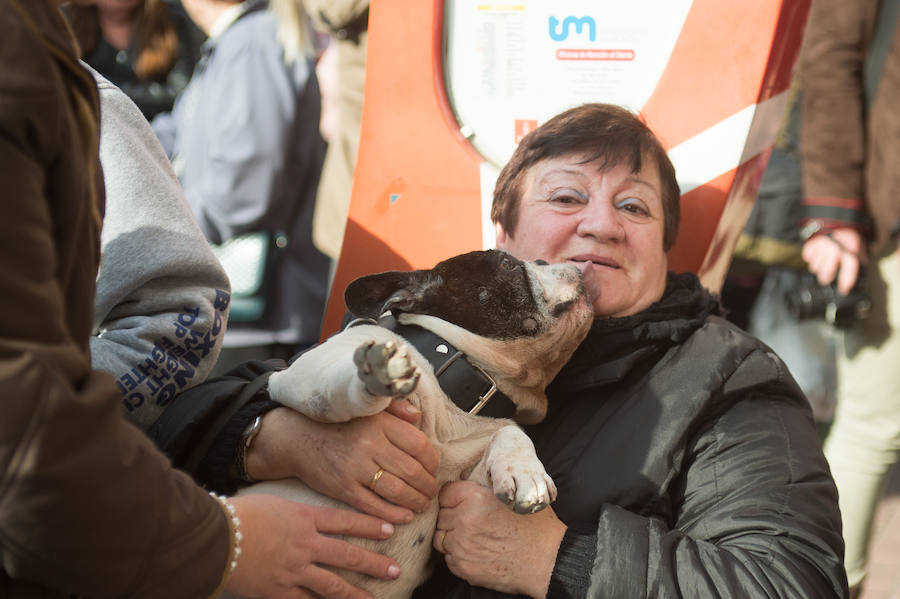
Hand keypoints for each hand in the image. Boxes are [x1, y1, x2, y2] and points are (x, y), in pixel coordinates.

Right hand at [224, 494, 399, 598]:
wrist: (215, 538)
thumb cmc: (238, 515)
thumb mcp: (274, 504)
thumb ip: (295, 514)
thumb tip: (309, 519)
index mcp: (304, 518)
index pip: (345, 521)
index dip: (369, 526)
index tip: (390, 529)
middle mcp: (305, 544)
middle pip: (346, 555)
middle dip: (373, 563)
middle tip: (395, 570)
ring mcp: (294, 570)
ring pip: (333, 584)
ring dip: (356, 593)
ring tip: (374, 598)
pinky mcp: (279, 591)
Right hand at [246, 402, 438, 523]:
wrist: (296, 437)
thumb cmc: (337, 424)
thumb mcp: (366, 410)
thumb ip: (394, 410)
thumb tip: (418, 417)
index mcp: (378, 423)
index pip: (419, 445)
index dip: (432, 461)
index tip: (433, 469)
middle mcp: (369, 444)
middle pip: (412, 470)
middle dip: (428, 486)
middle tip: (432, 492)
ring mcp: (355, 468)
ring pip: (397, 491)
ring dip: (416, 502)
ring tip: (422, 505)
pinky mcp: (342, 488)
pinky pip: (374, 506)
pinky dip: (393, 514)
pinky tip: (404, 516)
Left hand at [433, 480, 565, 598]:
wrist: (547, 560)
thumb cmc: (535, 526)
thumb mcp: (513, 495)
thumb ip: (485, 490)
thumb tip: (468, 486)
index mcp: (475, 498)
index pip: (445, 493)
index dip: (453, 497)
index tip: (460, 502)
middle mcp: (464, 520)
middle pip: (441, 516)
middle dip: (452, 517)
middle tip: (470, 522)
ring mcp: (461, 546)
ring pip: (441, 538)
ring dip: (452, 537)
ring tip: (472, 538)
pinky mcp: (464, 567)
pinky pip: (449, 558)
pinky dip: (458, 556)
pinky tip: (477, 553)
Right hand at [801, 227, 864, 294]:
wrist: (840, 221)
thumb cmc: (849, 239)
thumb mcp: (859, 248)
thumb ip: (860, 260)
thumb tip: (862, 277)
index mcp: (850, 248)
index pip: (850, 265)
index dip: (846, 279)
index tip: (843, 290)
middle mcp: (836, 246)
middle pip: (828, 268)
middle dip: (826, 277)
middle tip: (825, 281)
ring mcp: (823, 243)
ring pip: (816, 263)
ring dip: (816, 268)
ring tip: (819, 269)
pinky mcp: (813, 241)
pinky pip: (807, 254)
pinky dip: (809, 258)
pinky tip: (813, 259)